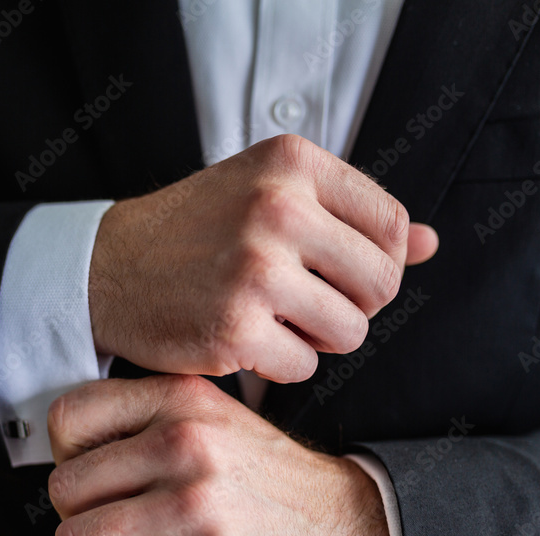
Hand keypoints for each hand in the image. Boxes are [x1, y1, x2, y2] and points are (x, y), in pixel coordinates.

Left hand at [47, 374, 393, 535]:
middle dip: (77, 518)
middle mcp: (185, 446)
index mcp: (179, 401)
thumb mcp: (211, 419)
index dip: (65, 457)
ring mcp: (195, 509)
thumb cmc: (266, 478)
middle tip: (111, 532)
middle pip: (63, 488)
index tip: (92, 480)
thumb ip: (144, 424)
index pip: (66, 419)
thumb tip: (67, 463)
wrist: (347, 529)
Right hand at [89, 134, 438, 382]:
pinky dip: (280, 364)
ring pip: (350, 333)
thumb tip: (430, 244)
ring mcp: (254, 269)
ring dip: (319, 339)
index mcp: (291, 163)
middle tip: (308, 303)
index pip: (393, 226)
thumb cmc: (195, 230)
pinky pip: (304, 367)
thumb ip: (351, 217)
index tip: (338, 272)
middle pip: (381, 285)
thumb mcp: (269, 195)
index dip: (377, 262)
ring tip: (276, 320)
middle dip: (353, 306)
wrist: (109, 266)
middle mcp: (276, 208)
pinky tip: (245, 339)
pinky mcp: (233, 328)